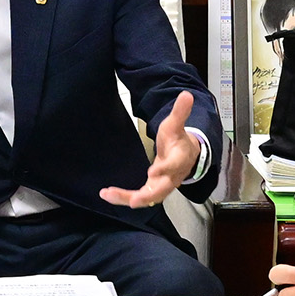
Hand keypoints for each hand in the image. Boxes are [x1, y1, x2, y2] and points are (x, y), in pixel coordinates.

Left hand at [98, 92, 201, 208]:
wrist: (186, 155)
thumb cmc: (178, 140)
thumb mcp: (177, 124)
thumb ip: (180, 112)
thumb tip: (186, 95)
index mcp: (179, 159)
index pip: (173, 166)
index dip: (164, 170)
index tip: (151, 172)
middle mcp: (172, 177)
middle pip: (162, 190)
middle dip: (147, 196)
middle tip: (133, 200)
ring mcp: (163, 185)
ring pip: (149, 197)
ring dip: (129, 199)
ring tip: (109, 195)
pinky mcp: (153, 189)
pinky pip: (140, 198)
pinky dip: (124, 198)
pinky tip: (108, 195)